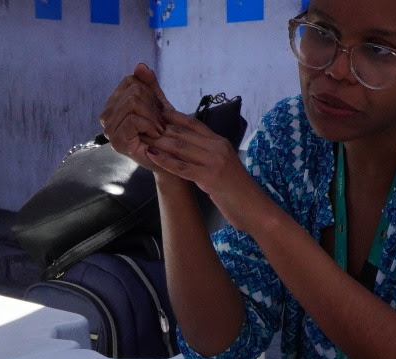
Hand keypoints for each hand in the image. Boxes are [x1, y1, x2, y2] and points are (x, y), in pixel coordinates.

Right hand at [99, 63, 174, 172]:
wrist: (171, 159)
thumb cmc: (164, 132)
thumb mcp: (157, 104)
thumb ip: (148, 85)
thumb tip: (140, 65)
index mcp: (114, 106)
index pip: (130, 81)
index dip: (149, 91)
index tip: (157, 109)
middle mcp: (107, 118)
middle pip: (132, 91)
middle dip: (152, 105)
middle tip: (160, 121)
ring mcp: (110, 132)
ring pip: (132, 103)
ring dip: (153, 116)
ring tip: (159, 129)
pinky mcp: (117, 143)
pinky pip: (133, 119)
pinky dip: (150, 124)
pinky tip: (155, 135)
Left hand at [141, 110, 271, 230]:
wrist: (255, 209)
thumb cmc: (237, 191)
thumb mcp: (222, 166)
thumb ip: (206, 156)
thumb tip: (186, 151)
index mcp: (221, 142)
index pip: (194, 123)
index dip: (173, 116)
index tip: (155, 112)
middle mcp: (218, 147)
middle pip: (184, 133)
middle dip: (160, 128)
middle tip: (140, 124)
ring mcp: (215, 161)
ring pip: (181, 147)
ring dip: (159, 142)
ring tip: (141, 136)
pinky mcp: (210, 177)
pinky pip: (183, 167)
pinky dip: (165, 160)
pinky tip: (151, 155)